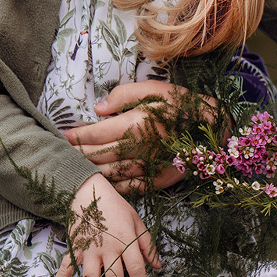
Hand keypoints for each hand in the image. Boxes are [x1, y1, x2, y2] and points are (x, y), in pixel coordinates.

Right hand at [47, 172, 161, 276]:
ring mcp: (88, 250)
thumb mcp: (137, 221)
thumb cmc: (116, 207)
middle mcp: (107, 249)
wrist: (88, 191)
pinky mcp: (74, 248)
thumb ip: (148, 245)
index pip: (136, 269)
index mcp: (125, 241)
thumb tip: (158, 266)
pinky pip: (65, 267)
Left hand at [63, 81, 195, 192]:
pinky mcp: (157, 181)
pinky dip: (110, 186)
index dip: (75, 136)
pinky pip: (127, 187)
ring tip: (74, 168)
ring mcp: (148, 167)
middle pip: (97, 155)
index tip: (62, 135)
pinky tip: (99, 183)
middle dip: (76, 154)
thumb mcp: (155, 89)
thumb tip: (98, 109)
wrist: (215, 129)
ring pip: (108, 173)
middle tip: (61, 153)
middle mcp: (139, 148)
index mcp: (136, 123)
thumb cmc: (183, 104)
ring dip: (88, 171)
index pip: (94, 134)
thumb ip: (124, 94)